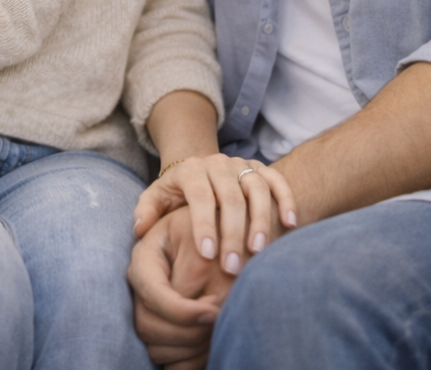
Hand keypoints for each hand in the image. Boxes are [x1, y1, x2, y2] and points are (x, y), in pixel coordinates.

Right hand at [130, 206, 235, 368]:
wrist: (230, 233)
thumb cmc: (219, 230)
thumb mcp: (208, 239)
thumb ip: (195, 272)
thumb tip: (193, 310)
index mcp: (145, 256)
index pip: (151, 293)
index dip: (181, 310)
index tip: (215, 311)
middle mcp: (141, 286)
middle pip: (148, 325)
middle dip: (189, 331)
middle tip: (221, 316)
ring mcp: (150, 309)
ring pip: (157, 347)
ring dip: (193, 347)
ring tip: (220, 327)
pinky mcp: (165, 328)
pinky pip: (169, 358)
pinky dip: (192, 359)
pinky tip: (213, 343)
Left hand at [135, 156, 296, 275]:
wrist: (198, 170)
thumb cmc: (176, 193)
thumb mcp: (157, 197)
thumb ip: (147, 211)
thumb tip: (139, 229)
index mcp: (191, 170)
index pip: (200, 197)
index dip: (204, 225)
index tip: (207, 255)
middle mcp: (218, 164)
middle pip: (230, 197)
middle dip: (233, 233)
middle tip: (232, 266)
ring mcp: (242, 165)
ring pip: (257, 189)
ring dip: (261, 221)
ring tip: (259, 252)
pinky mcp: (261, 168)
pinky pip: (278, 181)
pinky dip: (287, 200)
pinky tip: (291, 224)